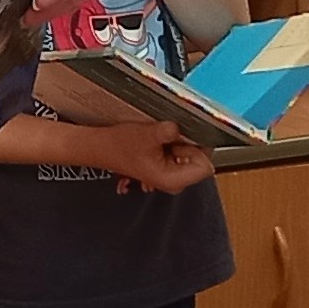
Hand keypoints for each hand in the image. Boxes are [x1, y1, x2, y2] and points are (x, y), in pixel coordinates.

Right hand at [87, 120, 218, 193]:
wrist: (102, 147)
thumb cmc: (119, 146)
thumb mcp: (147, 135)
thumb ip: (169, 131)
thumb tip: (183, 126)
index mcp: (173, 180)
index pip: (206, 166)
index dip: (198, 148)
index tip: (185, 137)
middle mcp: (176, 181)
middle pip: (201, 159)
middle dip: (189, 144)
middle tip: (168, 138)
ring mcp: (173, 174)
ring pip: (192, 153)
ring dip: (180, 142)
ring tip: (160, 139)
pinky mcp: (169, 166)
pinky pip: (182, 151)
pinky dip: (174, 143)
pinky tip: (158, 141)